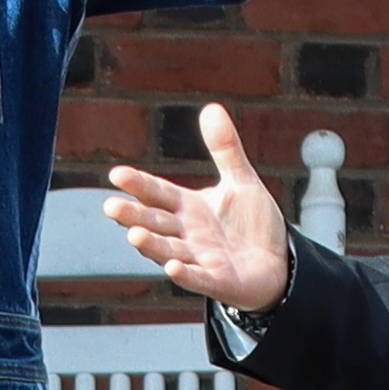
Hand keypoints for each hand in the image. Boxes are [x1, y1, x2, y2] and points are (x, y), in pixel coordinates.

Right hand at [101, 100, 296, 314]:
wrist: (277, 263)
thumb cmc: (252, 224)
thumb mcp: (241, 181)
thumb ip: (225, 149)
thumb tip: (211, 108)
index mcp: (188, 208)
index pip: (158, 193)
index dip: (139, 185)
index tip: (117, 174)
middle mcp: (187, 234)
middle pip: (155, 222)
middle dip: (134, 216)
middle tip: (111, 206)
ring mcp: (199, 259)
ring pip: (168, 252)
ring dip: (152, 246)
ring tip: (134, 235)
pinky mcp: (217, 281)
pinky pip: (197, 278)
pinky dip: (184, 274)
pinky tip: (171, 268)